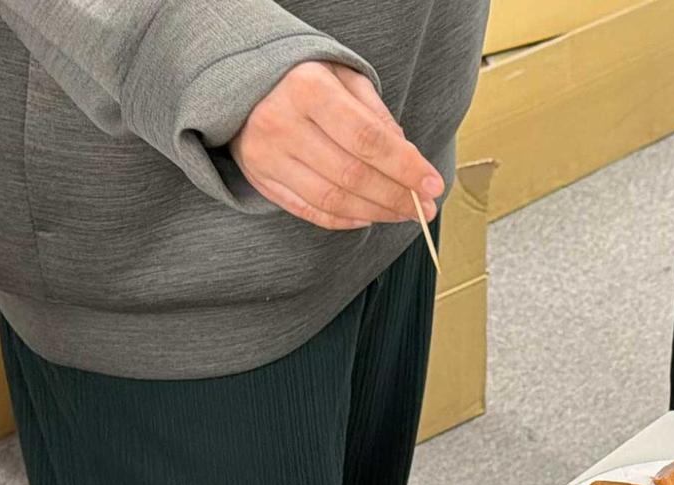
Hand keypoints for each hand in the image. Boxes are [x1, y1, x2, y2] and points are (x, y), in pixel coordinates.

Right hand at [231, 61, 443, 230]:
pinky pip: (309, 211)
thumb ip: (376, 114)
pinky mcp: (260, 179)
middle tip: (425, 207)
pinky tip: (369, 216)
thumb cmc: (302, 78)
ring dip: (376, 212)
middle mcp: (283, 123)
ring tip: (402, 213)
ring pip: (333, 199)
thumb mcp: (342, 77)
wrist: (241, 82)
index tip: (432, 184)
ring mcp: (267, 156)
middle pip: (352, 175)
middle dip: (397, 197)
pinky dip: (344, 220)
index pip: (368, 139)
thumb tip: (407, 157)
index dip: (405, 167)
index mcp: (308, 89)